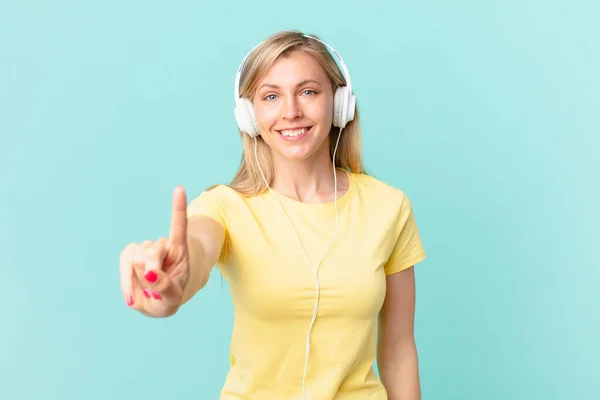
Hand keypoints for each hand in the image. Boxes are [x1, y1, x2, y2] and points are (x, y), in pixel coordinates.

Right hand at [119, 186, 188, 316]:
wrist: (157, 301)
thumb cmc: (169, 297)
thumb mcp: (173, 299)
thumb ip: (165, 287)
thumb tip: (150, 275)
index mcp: (179, 251)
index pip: (179, 226)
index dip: (178, 208)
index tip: (179, 189)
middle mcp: (162, 245)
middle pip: (151, 253)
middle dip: (150, 272)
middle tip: (155, 287)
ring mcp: (144, 248)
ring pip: (136, 258)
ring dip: (140, 279)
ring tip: (149, 289)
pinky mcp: (130, 254)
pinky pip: (124, 261)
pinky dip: (126, 281)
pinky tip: (132, 297)